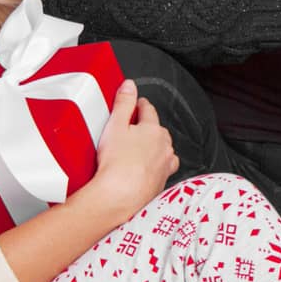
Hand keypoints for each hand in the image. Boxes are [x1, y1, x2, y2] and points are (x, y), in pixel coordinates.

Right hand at [80, 80, 178, 222]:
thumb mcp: (115, 125)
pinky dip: (155, 166)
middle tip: (134, 127)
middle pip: (158, 131)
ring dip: (155, 148)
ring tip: (140, 149)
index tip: (138, 103)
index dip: (141, 105)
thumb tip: (129, 85)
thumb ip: (123, 103)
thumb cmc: (117, 163)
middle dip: (149, 127)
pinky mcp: (161, 183)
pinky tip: (144, 169)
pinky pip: (161, 170)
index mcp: (154, 130)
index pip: (149, 111)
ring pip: (164, 151)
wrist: (120, 195)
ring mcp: (165, 166)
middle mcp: (165, 147)